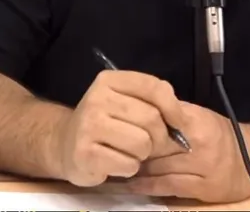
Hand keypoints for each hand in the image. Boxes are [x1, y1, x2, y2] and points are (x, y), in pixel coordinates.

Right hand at [52, 70, 188, 186]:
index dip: (173, 108)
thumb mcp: (126, 102)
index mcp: (109, 80)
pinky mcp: (86, 153)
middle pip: (152, 119)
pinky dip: (128, 168)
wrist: (66, 144)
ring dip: (142, 154)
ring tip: (127, 151)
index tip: (178, 123)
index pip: (154, 86)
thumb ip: (154, 103)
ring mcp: (88, 126)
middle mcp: (96, 98)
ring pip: (142, 143)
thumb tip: (183, 123)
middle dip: (158, 137)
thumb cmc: (106, 123)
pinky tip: (114, 162)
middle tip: (146, 143)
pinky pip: (128, 164)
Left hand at [127, 101, 249, 202]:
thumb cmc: (221, 135)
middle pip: (156, 146)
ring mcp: (203, 168)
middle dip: (132, 148)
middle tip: (110, 148)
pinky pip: (168, 187)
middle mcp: (200, 144)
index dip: (136, 125)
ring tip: (115, 164)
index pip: (158, 121)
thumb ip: (172, 114)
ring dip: (135, 167)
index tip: (117, 126)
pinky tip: (131, 184)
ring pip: (159, 168)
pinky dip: (147, 186)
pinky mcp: (204, 189)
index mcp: (196, 121)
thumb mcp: (199, 116)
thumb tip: (138, 109)